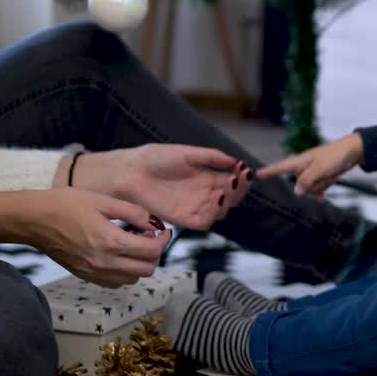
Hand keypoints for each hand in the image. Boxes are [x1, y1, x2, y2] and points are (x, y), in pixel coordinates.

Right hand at [29, 189, 171, 287]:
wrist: (34, 220)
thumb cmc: (65, 205)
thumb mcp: (103, 201)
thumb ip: (132, 213)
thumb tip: (153, 223)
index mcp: (110, 241)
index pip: (152, 251)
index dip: (164, 240)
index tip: (163, 230)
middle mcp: (103, 262)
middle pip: (147, 270)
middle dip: (155, 253)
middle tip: (150, 237)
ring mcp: (93, 272)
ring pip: (132, 279)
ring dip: (140, 264)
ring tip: (134, 245)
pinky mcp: (85, 276)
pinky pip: (115, 282)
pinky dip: (125, 272)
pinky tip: (119, 254)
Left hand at [100, 144, 249, 230]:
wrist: (131, 172)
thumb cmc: (155, 160)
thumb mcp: (188, 153)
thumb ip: (211, 157)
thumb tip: (235, 160)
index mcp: (206, 179)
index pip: (231, 182)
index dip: (241, 178)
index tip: (245, 169)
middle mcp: (203, 195)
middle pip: (230, 198)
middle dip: (239, 189)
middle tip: (240, 178)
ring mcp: (194, 207)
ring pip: (221, 211)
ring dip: (230, 200)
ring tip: (230, 186)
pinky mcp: (183, 218)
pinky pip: (205, 221)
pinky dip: (215, 213)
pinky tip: (218, 198)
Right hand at [256, 133, 363, 198]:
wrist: (353, 152)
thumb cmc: (336, 155)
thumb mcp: (321, 167)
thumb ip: (307, 179)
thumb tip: (296, 192)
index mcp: (300, 161)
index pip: (280, 168)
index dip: (268, 172)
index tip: (256, 175)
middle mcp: (304, 168)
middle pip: (299, 185)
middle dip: (310, 186)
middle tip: (324, 174)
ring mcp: (312, 174)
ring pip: (309, 190)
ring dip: (319, 186)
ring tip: (330, 175)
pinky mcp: (321, 178)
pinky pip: (317, 190)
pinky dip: (321, 192)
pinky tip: (324, 197)